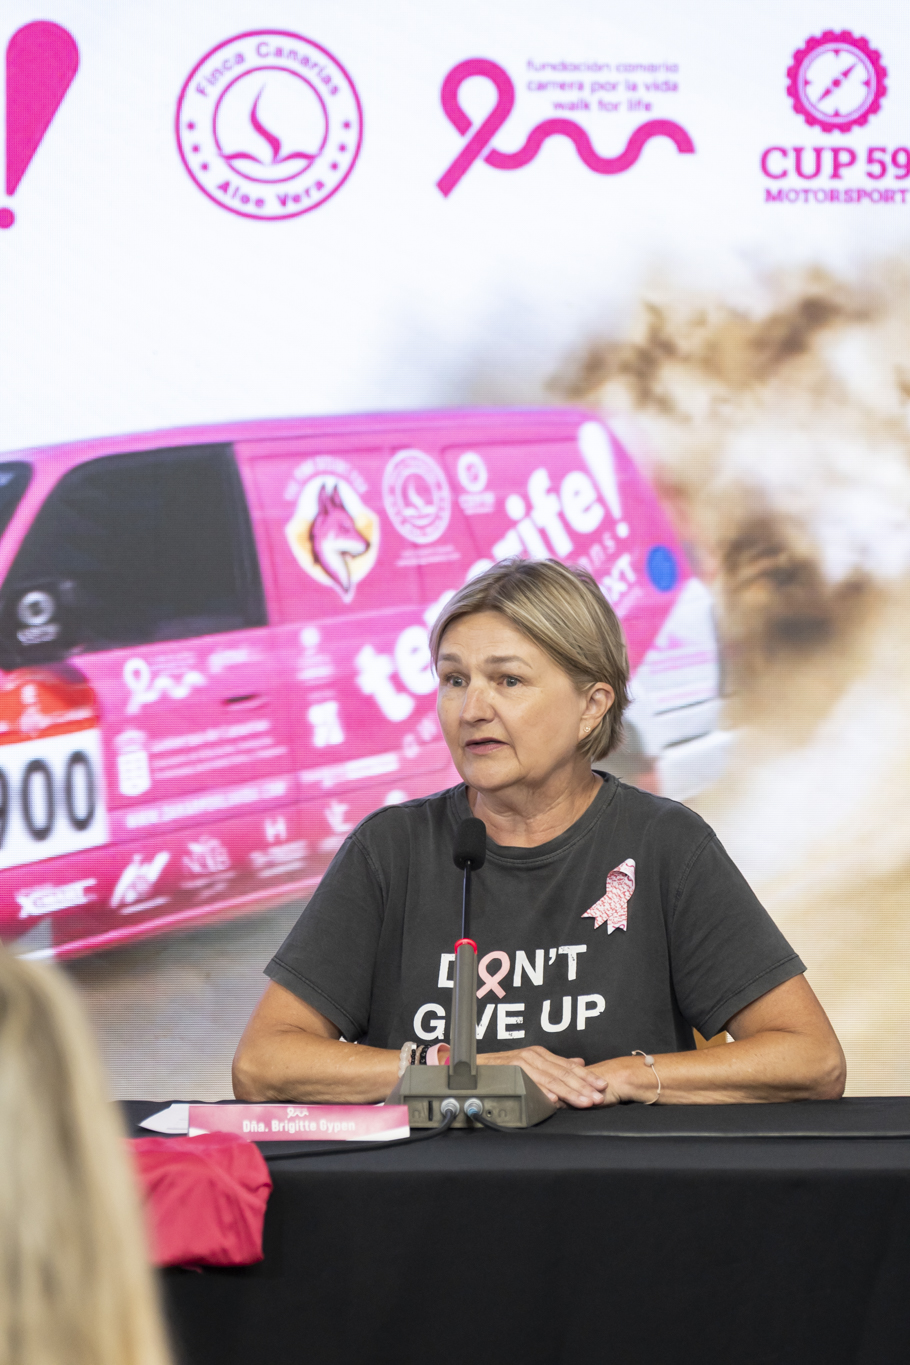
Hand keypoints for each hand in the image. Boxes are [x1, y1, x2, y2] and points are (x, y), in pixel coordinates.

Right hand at [478, 1046, 608, 1107]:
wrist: (476, 1065)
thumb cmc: (503, 1067)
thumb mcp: (533, 1062)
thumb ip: (555, 1064)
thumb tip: (579, 1062)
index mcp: (540, 1054)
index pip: (569, 1066)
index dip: (587, 1076)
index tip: (602, 1086)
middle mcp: (533, 1056)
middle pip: (563, 1073)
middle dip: (583, 1087)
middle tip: (598, 1097)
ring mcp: (521, 1064)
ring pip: (551, 1080)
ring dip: (569, 1092)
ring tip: (583, 1102)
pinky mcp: (510, 1073)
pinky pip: (529, 1085)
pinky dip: (542, 1092)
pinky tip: (554, 1101)